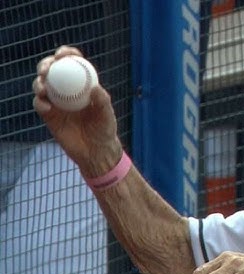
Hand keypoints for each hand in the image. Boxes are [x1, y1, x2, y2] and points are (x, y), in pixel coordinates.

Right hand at [33, 46, 120, 173]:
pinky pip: (39, 104)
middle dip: (45, 64)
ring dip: (38, 82)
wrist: (95, 151)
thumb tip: (95, 88)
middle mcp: (67, 90)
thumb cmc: (105, 130)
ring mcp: (56, 101)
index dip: (66, 54)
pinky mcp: (48, 115)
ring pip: (41, 85)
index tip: (64, 54)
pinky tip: (46, 105)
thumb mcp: (107, 115)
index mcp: (82, 84)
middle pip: (52, 70)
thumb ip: (103, 101)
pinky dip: (39, 102)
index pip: (73, 63)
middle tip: (47, 68)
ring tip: (43, 87)